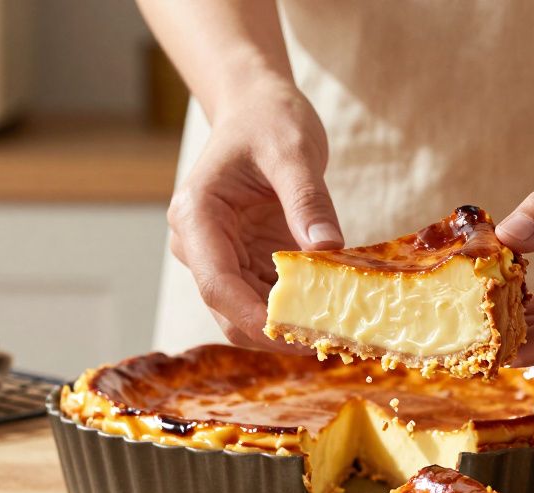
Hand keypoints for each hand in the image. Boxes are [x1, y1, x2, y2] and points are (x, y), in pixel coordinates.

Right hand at [166, 83, 342, 348]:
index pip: (216, 283)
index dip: (252, 317)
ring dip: (288, 328)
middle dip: (274, 331)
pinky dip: (296, 311)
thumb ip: (308, 198)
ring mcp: (220, 258)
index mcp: (196, 215)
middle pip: (228, 310)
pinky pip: (267, 300)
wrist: (256, 109)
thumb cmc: (268, 120)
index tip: (294, 336)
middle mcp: (198, 245)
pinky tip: (333, 314)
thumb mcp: (293, 150)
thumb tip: (327, 247)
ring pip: (246, 314)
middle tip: (328, 342)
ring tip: (337, 333)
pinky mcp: (244, 263)